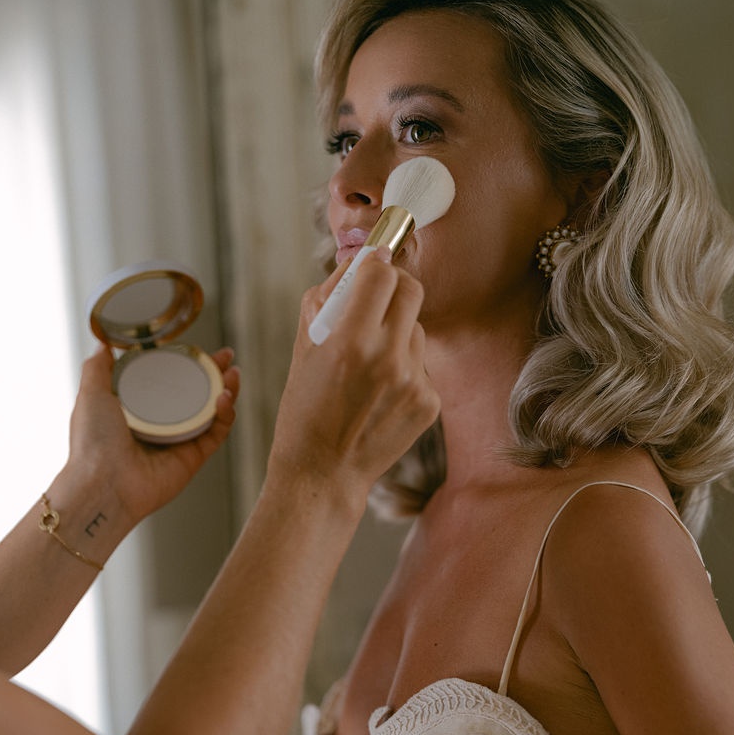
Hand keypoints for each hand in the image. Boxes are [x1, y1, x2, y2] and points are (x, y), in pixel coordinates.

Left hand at [65, 343, 239, 526]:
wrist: (104, 484)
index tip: (196, 347)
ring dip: (226, 390)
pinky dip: (225, 415)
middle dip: (213, 373)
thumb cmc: (93, 443)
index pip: (167, 380)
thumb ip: (98, 366)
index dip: (184, 362)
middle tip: (225, 356)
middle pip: (195, 393)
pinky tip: (225, 398)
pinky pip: (216, 433)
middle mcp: (159, 424)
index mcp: (136, 408)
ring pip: (211, 411)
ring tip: (233, 373)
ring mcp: (178, 441)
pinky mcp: (193, 457)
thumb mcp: (90, 392)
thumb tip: (103, 342)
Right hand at [268, 249, 438, 502]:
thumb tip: (359, 261)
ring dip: (397, 333)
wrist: (323, 473)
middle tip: (377, 298)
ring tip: (370, 365)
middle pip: (411, 289)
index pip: (381, 272)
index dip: (375, 264)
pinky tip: (381, 394)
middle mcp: (388, 359)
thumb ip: (329, 300)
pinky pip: (422, 365)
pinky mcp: (429, 404)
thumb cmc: (305, 410)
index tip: (371, 265)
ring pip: (416, 329)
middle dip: (394, 286)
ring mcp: (414, 383)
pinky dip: (404, 368)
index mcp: (351, 341)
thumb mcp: (303, 348)